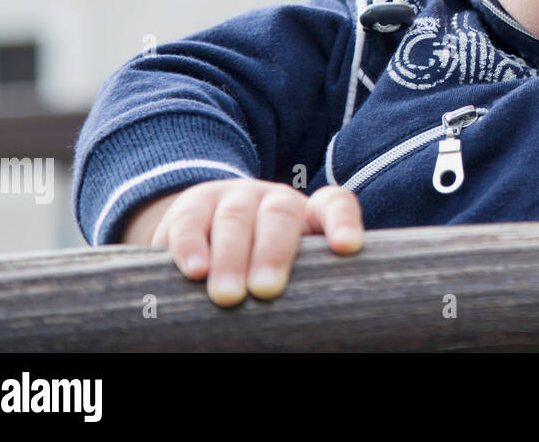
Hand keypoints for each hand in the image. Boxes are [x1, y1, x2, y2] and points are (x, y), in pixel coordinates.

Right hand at [126, 179, 363, 306]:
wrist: (205, 239)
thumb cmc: (263, 272)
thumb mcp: (290, 277)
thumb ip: (305, 293)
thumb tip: (319, 340)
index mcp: (308, 215)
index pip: (334, 205)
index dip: (343, 222)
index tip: (348, 247)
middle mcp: (274, 200)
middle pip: (280, 214)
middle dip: (274, 252)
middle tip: (267, 290)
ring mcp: (233, 198)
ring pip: (235, 218)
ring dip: (231, 257)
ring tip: (228, 296)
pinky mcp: (192, 205)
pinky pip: (191, 221)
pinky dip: (191, 246)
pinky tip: (195, 270)